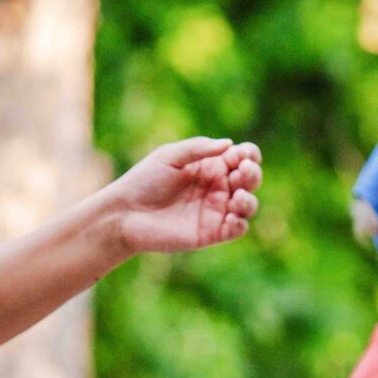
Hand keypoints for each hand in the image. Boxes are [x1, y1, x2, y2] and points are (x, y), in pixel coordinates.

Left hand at [107, 137, 261, 260]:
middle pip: (250, 179)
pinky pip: (237, 229)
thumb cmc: (144, 181)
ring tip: (238, 197)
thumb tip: (229, 144)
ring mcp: (215, 211)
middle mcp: (217, 187)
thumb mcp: (170, 156)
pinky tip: (231, 217)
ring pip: (248, 205)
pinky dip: (240, 223)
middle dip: (253, 174)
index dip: (248, 155)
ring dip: (249, 199)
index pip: (241, 157)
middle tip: (243, 172)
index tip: (241, 155)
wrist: (124, 214)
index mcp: (210, 165)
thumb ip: (198, 148)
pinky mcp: (210, 233)